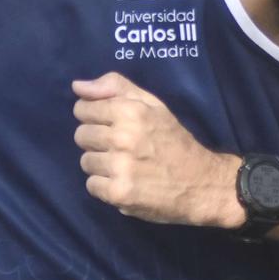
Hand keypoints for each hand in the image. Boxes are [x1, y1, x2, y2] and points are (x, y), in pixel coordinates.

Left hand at [71, 72, 238, 227]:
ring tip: (125, 166)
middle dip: (97, 141)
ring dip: (101, 165)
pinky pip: (92, 185)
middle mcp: (123, 137)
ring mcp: (120, 167)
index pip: (82, 108)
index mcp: (131, 111)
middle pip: (81, 136)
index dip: (92, 116)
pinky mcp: (119, 193)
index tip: (109, 125)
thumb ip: (115, 88)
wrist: (201, 183)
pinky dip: (105, 187)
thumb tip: (77, 86)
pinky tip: (125, 182)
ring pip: (85, 161)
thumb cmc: (174, 141)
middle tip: (120, 148)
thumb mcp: (152, 105)